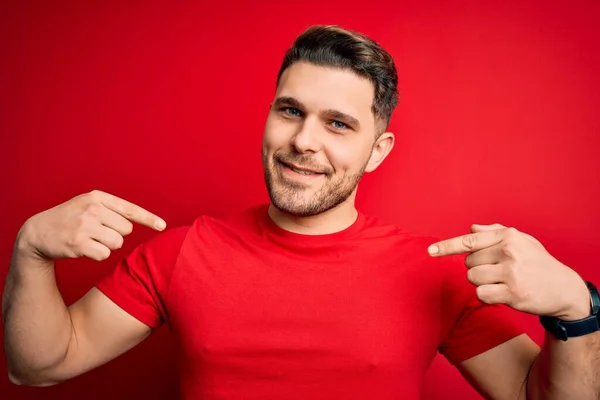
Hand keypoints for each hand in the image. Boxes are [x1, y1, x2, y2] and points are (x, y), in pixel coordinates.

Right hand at [17, 190, 166, 263]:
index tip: (163, 226)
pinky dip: (97, 255)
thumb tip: (136, 224)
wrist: (38, 232)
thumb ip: (112, 210)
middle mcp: (93, 209)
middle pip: (126, 230)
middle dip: (115, 235)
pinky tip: (83, 248)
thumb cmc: (70, 219)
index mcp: (98, 197)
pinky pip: (104, 255)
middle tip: (96, 232)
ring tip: (89, 239)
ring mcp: (85, 225)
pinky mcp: (78, 243)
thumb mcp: (88, 205)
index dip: (148, 218)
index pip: (130, 209)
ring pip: (117, 244)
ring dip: (107, 246)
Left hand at [428, 224, 589, 320]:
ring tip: (502, 282)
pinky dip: (487, 296)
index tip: (430, 251)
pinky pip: (481, 294)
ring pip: (472, 279)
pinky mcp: (512, 293)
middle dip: (478, 268)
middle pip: (468, 263)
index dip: (446, 247)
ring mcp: (511, 273)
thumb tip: (472, 228)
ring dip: (482, 283)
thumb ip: (495, 232)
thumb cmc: (538, 262)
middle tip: (500, 271)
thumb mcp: (522, 241)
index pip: (469, 241)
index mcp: (508, 236)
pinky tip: (504, 294)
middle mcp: (508, 252)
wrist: (564, 289)